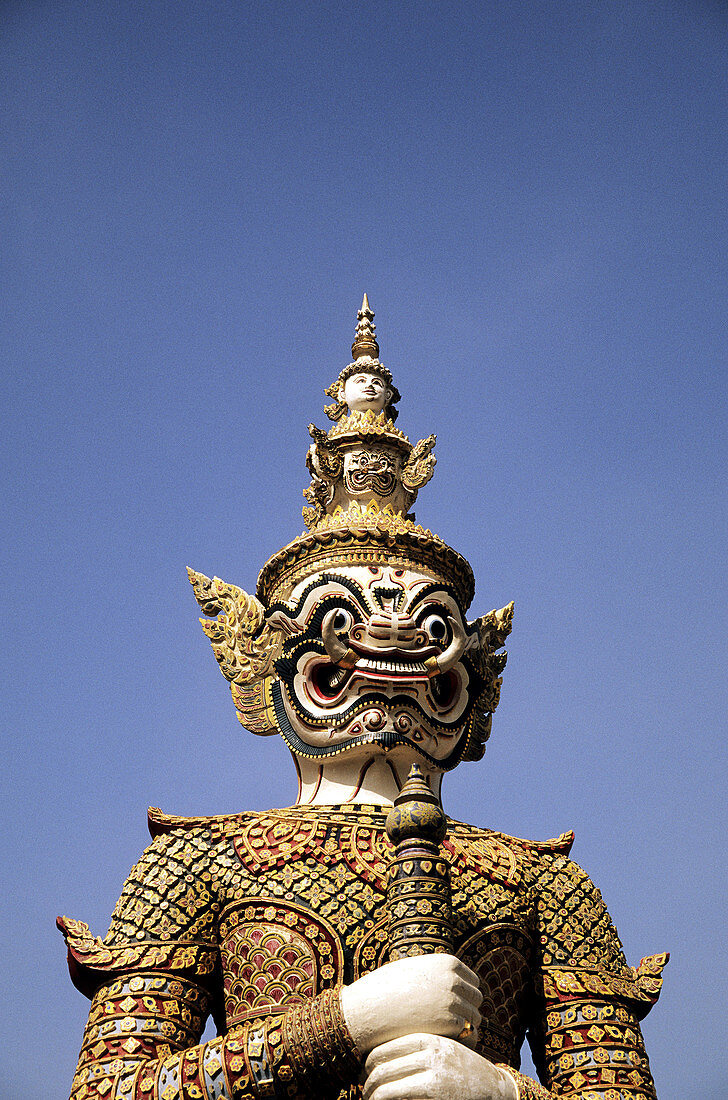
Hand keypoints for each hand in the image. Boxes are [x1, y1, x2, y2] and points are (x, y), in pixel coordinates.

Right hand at [340, 954, 481, 1056]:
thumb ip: (434, 973)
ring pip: (474, 1018)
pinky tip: (446, 1044)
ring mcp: (453, 1000)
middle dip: (466, 1010)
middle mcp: (453, 979)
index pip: (472, 981)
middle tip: (450, 1024)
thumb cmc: (386, 990)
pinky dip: (461, 1041)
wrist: (367, 1009)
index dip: (464, 995)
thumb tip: (451, 982)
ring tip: (446, 1035)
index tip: (452, 1008)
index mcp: (446, 962)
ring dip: (464, 1027)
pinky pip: (469, 1034)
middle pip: (476, 999)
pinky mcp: (450, 1023)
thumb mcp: (413, 969)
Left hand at [363, 1033, 517, 1099]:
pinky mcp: (435, 1097)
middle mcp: (429, 1056)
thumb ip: (417, 1046)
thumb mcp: (441, 1047)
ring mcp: (433, 1079)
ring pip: (385, 1090)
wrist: (494, 1088)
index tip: (364, 1072)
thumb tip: (375, 1055)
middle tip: (364, 1090)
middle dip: (367, 1083)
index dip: (367, 1064)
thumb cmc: (462, 1068)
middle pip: (380, 1069)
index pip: (382, 1049)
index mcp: (427, 1039)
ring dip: (373, 1097)